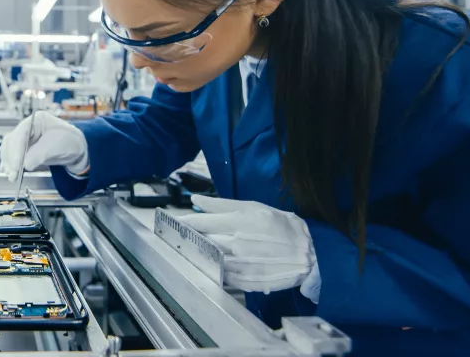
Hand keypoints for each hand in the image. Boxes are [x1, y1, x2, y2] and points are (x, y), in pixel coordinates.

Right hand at [0, 112, 87, 182]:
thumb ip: (39, 155)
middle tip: (12, 173)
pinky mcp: (25, 149)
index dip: (16, 150)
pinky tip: (8, 171)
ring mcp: (25, 139)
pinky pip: (14, 156)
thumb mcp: (56, 146)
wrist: (77, 149)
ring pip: (10, 149)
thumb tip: (25, 164)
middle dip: (11, 158)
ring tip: (11, 175)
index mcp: (36, 120)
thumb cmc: (70, 141)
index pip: (21, 134)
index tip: (16, 164)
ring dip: (9, 163)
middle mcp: (28, 128)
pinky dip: (11, 164)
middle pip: (12, 141)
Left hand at [177, 195, 316, 295]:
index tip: (173, 223)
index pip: (200, 223)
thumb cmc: (281, 226)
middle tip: (181, 235)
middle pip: (201, 241)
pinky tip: (214, 263)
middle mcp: (236, 244)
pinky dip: (214, 269)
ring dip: (199, 254)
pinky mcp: (244, 281)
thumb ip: (222, 205)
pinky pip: (220, 275)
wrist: (309, 254)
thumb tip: (196, 201)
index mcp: (238, 222)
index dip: (183, 223)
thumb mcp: (254, 207)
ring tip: (195, 249)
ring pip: (208, 258)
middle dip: (189, 237)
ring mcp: (240, 265)